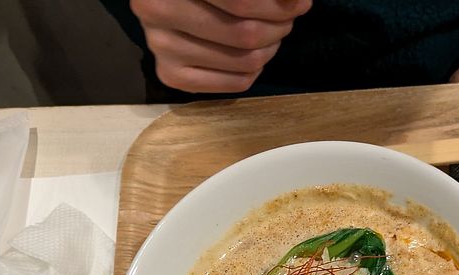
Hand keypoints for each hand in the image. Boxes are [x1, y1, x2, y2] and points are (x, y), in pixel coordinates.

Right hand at [130, 0, 311, 92]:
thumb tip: (297, 2)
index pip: (243, 3)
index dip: (280, 5)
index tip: (300, 2)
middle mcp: (158, 11)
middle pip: (246, 34)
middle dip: (279, 25)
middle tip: (287, 17)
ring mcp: (161, 46)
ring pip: (244, 60)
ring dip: (270, 47)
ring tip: (271, 32)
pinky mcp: (170, 74)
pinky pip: (234, 83)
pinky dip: (255, 70)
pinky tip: (253, 54)